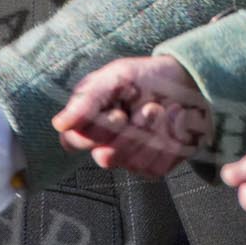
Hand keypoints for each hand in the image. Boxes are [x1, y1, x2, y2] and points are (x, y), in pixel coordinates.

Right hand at [53, 54, 211, 176]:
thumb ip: (89, 99)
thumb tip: (60, 124)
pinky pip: (156, 167)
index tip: (118, 113)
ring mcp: (129, 159)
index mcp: (88, 122)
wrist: (186, 82)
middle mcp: (104, 144)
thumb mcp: (116, 77)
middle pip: (105, 158)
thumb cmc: (145, 78)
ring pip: (133, 163)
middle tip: (150, 107)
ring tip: (162, 109)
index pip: (72, 142)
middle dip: (131, 132)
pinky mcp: (153, 166)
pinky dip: (170, 141)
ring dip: (154, 133)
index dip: (94, 132)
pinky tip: (175, 121)